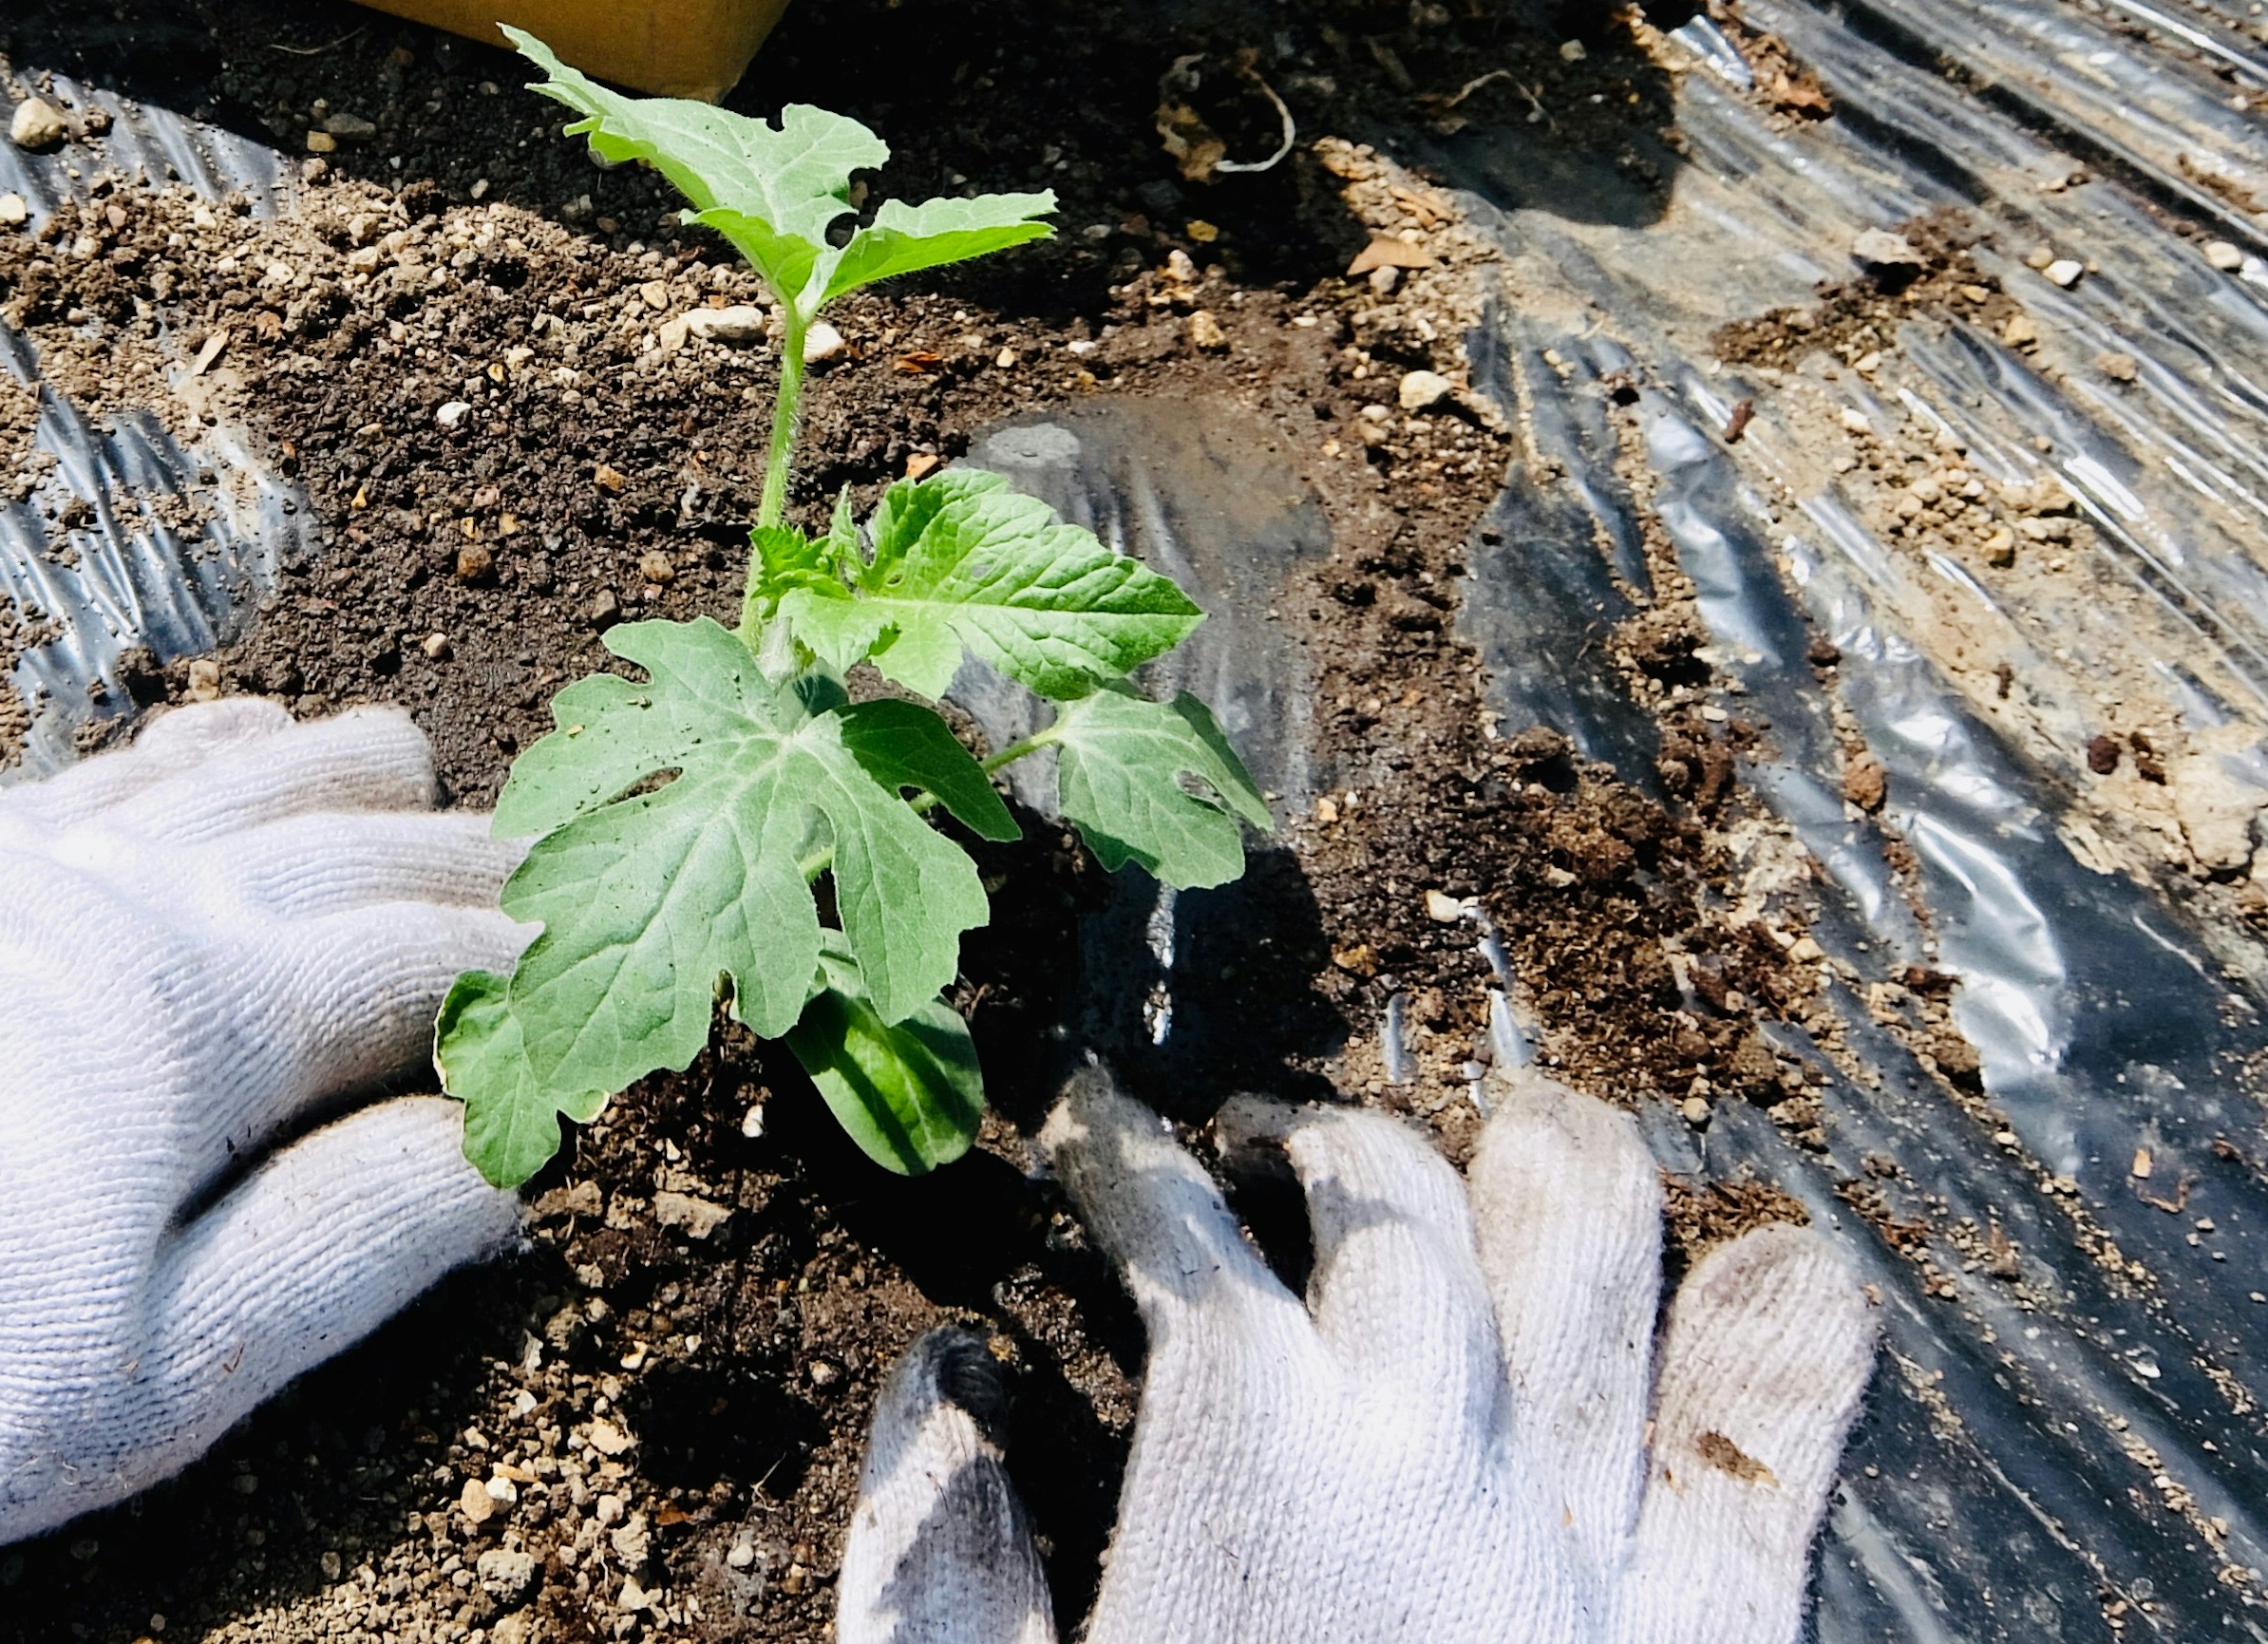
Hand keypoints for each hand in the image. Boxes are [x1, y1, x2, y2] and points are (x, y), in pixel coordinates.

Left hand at [0, 698, 526, 1573]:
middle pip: (342, 829)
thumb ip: (344, 1247)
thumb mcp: (167, 1375)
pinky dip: (191, 753)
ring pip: (225, 764)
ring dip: (334, 768)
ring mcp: (24, 874)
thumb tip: (490, 1156)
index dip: (521, 965)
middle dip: (457, 851)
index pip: (420, 953)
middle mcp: (131, 903)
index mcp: (207, 1017)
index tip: (589, 981)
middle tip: (537, 872)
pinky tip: (209, 759)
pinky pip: (100, 769)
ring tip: (404, 768)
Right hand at [839, 1065, 1876, 1643]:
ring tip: (1488, 1150)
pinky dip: (1780, 1327)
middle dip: (1310, 1138)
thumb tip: (945, 1367)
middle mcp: (1435, 1451)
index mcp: (1249, 1461)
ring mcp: (1592, 1535)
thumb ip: (940, 1550)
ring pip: (1598, 1234)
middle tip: (1258, 1162)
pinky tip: (1759, 1274)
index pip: (1178, 1222)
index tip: (1096, 1128)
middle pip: (1389, 1192)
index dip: (1120, 1151)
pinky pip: (1777, 1432)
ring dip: (1534, 1160)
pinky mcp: (1707, 1636)